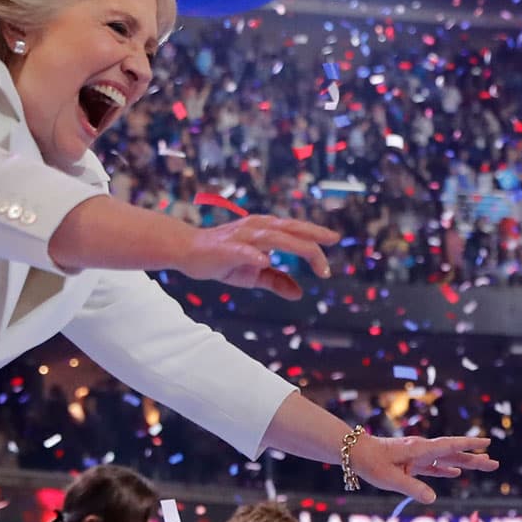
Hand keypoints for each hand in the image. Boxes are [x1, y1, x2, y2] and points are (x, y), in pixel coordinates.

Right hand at [182, 214, 339, 299]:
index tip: (328, 266)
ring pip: (273, 236)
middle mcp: (256, 228)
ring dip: (295, 245)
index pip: (295, 233)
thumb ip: (276, 280)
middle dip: (312, 235)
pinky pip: (242, 251)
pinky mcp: (225, 248)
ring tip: (315, 255)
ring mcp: (241, 237)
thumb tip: (299, 293)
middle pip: (290, 229)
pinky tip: (266, 261)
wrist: (187, 251)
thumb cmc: (222, 259)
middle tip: (334, 240)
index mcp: (265, 231)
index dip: (314, 243)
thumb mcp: (253, 274)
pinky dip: (254, 255)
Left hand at [351, 434, 498, 503]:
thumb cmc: (372, 463)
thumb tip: (433, 499)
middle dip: (474, 458)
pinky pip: (433, 467)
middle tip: (495, 463)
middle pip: (453, 453)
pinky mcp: (412, 463)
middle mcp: (422, 450)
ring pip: (446, 459)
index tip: (487, 442)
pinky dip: (445, 470)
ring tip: (484, 465)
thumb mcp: (391, 478)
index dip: (468, 444)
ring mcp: (418, 456)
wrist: (356, 453)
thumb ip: (412, 487)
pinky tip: (456, 474)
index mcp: (420, 449)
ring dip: (464, 463)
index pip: (449, 446)